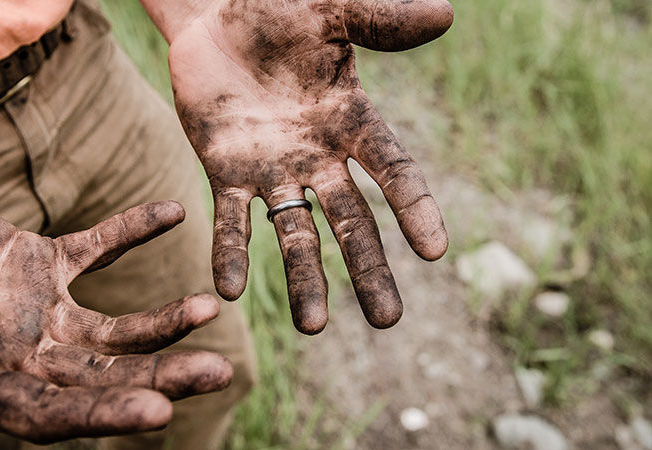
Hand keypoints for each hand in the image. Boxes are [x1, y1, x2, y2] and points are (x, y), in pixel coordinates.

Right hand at [0, 176, 232, 442]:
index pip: (49, 415)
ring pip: (113, 327)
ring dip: (162, 320)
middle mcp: (17, 355)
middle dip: (160, 377)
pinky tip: (173, 211)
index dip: (102, 416)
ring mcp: (35, 310)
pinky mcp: (40, 262)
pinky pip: (97, 247)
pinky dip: (132, 230)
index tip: (160, 414)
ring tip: (209, 307)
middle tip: (220, 373)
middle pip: (102, 377)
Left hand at [164, 0, 452, 333]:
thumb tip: (444, 14)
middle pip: (351, 221)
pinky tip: (229, 291)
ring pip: (294, 233)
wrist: (215, 18)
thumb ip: (380, 20)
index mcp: (351, 121)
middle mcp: (317, 156)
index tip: (436, 251)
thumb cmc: (277, 10)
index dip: (415, 208)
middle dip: (367, 269)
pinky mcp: (224, 171)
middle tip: (387, 321)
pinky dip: (230, 252)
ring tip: (311, 328)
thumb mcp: (329, 11)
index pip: (393, 170)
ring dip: (303, 278)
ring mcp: (272, 170)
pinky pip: (229, 219)